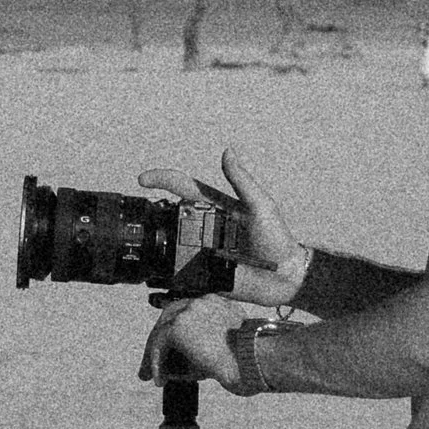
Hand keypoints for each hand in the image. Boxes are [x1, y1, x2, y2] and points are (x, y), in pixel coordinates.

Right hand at [137, 148, 308, 307]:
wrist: (285, 277)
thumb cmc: (276, 239)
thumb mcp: (260, 206)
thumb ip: (242, 181)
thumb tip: (228, 151)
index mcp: (213, 208)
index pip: (183, 188)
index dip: (162, 180)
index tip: (142, 180)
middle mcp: (203, 229)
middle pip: (169, 218)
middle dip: (153, 219)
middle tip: (144, 225)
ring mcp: (200, 252)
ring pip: (168, 247)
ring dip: (156, 249)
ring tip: (146, 253)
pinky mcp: (202, 276)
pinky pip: (178, 276)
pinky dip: (163, 276)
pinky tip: (154, 277)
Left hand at [139, 293, 252, 391]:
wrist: (256, 360)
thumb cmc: (251, 360)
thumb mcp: (228, 347)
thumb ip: (206, 347)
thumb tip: (180, 365)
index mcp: (216, 303)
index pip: (187, 314)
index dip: (176, 335)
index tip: (171, 354)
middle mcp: (201, 302)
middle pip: (169, 318)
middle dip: (158, 343)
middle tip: (152, 366)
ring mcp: (189, 312)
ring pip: (161, 332)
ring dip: (154, 356)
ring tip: (152, 377)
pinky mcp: (180, 327)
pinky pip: (160, 345)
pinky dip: (157, 363)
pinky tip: (160, 380)